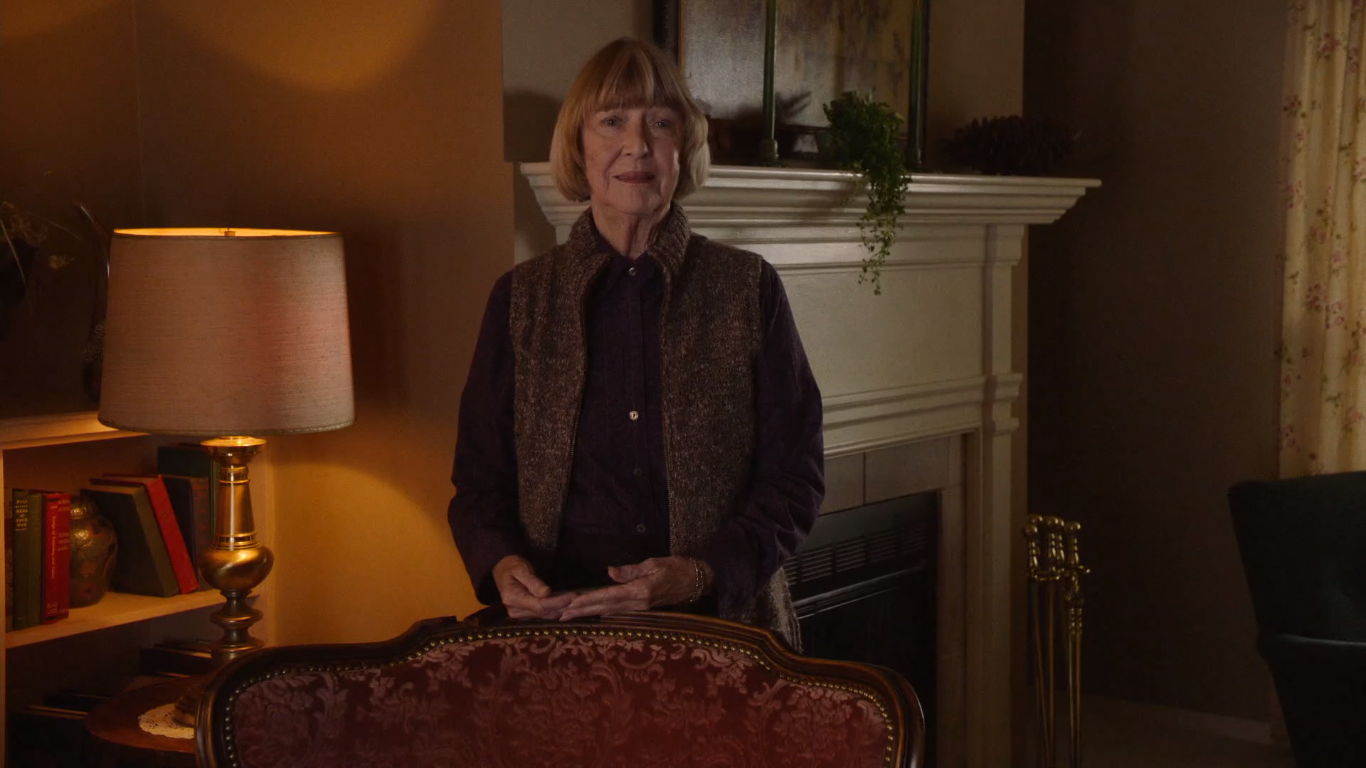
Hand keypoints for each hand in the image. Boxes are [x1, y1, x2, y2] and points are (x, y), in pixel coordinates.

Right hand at [492, 555, 573, 618]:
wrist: (502, 570)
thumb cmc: (512, 566)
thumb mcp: (521, 569)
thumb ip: (533, 582)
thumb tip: (547, 593)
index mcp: (512, 598)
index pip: (540, 605)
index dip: (557, 602)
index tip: (572, 596)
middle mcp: (514, 610)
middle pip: (544, 613)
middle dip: (563, 606)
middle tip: (580, 598)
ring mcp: (519, 615)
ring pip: (545, 616)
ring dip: (561, 609)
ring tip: (576, 601)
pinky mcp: (524, 615)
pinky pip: (543, 615)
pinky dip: (555, 610)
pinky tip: (567, 605)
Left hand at [558, 556, 707, 620]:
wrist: (697, 581)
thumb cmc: (677, 568)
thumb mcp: (653, 564)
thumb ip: (630, 571)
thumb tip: (609, 572)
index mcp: (640, 592)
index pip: (607, 597)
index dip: (587, 600)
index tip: (569, 604)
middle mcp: (638, 604)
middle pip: (604, 608)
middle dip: (581, 612)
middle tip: (560, 615)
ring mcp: (640, 609)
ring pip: (608, 612)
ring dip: (588, 613)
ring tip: (569, 616)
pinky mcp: (642, 609)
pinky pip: (617, 612)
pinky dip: (601, 612)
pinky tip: (590, 613)